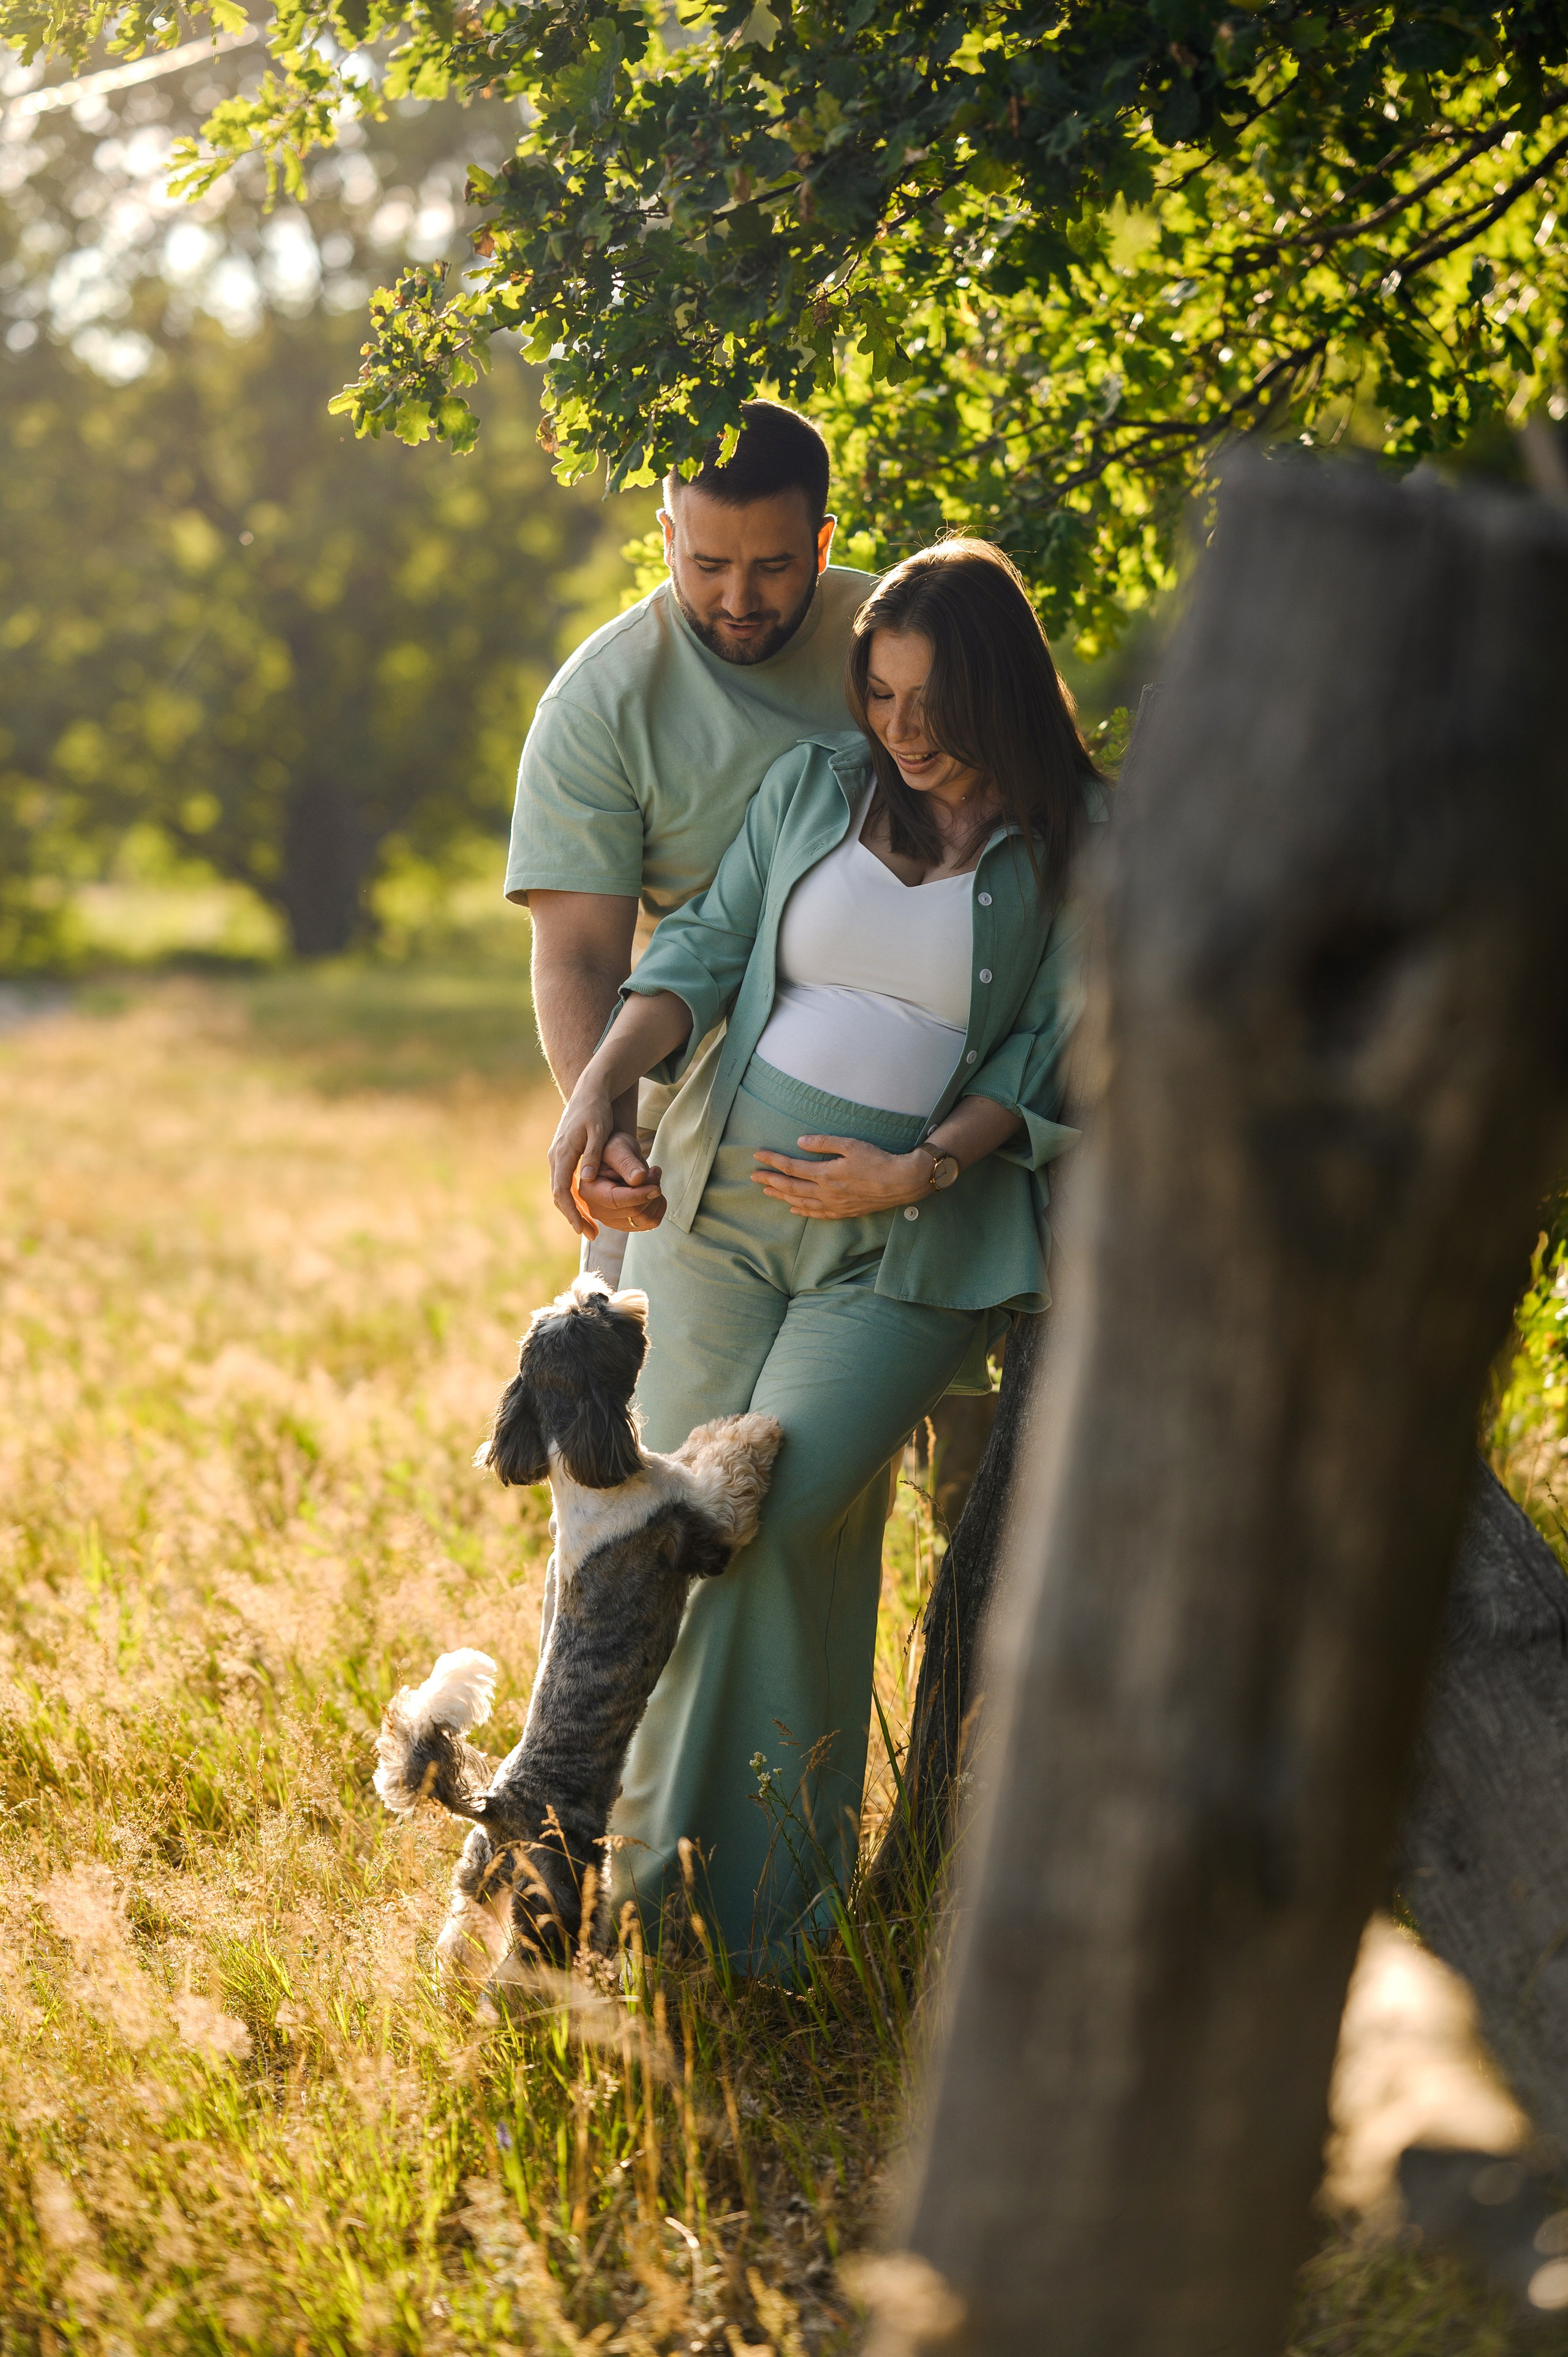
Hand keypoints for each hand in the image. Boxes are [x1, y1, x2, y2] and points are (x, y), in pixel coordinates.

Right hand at [548, 1076, 619, 1237]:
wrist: (589, 1090)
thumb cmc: (597, 1109)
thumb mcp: (599, 1130)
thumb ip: (594, 1155)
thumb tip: (587, 1180)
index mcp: (563, 1153)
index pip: (562, 1191)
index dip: (572, 1212)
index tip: (583, 1229)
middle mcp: (555, 1157)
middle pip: (559, 1194)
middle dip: (573, 1216)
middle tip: (591, 1235)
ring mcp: (557, 1155)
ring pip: (561, 1189)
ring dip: (573, 1208)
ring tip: (590, 1226)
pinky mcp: (563, 1154)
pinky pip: (565, 1181)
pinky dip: (574, 1196)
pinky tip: (587, 1205)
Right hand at [576, 1131, 666, 1235]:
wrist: (615, 1155)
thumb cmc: (613, 1147)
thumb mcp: (618, 1148)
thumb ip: (626, 1162)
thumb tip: (638, 1179)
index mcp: (589, 1190)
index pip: (615, 1200)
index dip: (639, 1195)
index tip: (656, 1187)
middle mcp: (596, 1209)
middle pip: (633, 1212)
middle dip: (650, 1192)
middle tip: (654, 1172)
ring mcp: (610, 1219)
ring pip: (644, 1220)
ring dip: (656, 1199)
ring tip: (653, 1177)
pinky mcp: (624, 1222)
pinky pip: (649, 1223)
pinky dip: (658, 1207)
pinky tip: (654, 1190)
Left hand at [750, 1135, 931, 1220]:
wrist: (901, 1182)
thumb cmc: (877, 1160)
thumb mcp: (851, 1144)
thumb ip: (824, 1143)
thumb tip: (799, 1142)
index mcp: (825, 1173)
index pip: (791, 1167)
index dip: (772, 1161)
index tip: (757, 1156)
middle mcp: (826, 1192)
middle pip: (790, 1187)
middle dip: (769, 1181)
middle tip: (753, 1177)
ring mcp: (834, 1204)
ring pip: (801, 1202)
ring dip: (781, 1197)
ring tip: (767, 1192)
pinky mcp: (844, 1211)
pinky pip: (817, 1214)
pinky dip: (802, 1211)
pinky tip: (794, 1209)